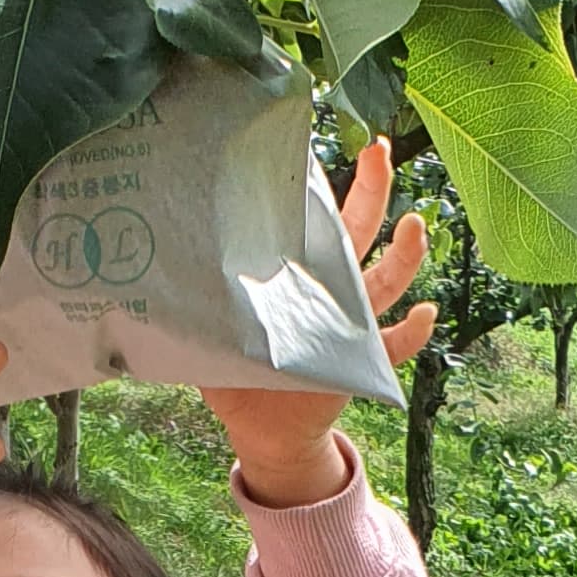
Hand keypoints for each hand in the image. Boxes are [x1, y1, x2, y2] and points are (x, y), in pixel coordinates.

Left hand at [201, 138, 434, 507]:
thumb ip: (195, 303)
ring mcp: (351, 325)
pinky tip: (426, 312)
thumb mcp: (213, 332)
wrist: (265, 429)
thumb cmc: (240, 372)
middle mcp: (330, 290)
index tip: (316, 146)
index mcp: (296, 273)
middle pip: (359, 231)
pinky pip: (395, 347)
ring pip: (385, 282)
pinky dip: (413, 332)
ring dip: (405, 254)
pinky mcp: (361, 364)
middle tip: (377, 151)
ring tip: (414, 226)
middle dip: (373, 189)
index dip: (319, 184)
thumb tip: (149, 273)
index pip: (312, 219)